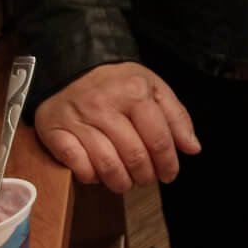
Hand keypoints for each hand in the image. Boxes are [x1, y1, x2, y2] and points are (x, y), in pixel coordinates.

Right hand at [34, 62, 199, 192]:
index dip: (168, 163)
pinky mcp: (55, 131)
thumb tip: (192, 148)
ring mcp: (78, 119)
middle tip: (147, 180)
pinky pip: (76, 165)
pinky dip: (91, 177)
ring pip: (106, 165)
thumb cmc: (118, 82)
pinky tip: (99, 175)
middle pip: (133, 155)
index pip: (158, 139)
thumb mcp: (154, 88)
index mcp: (135, 92)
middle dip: (145, 176)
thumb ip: (176, 117)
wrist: (73, 65)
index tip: (170, 174)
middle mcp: (106, 105)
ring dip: (121, 182)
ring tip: (127, 182)